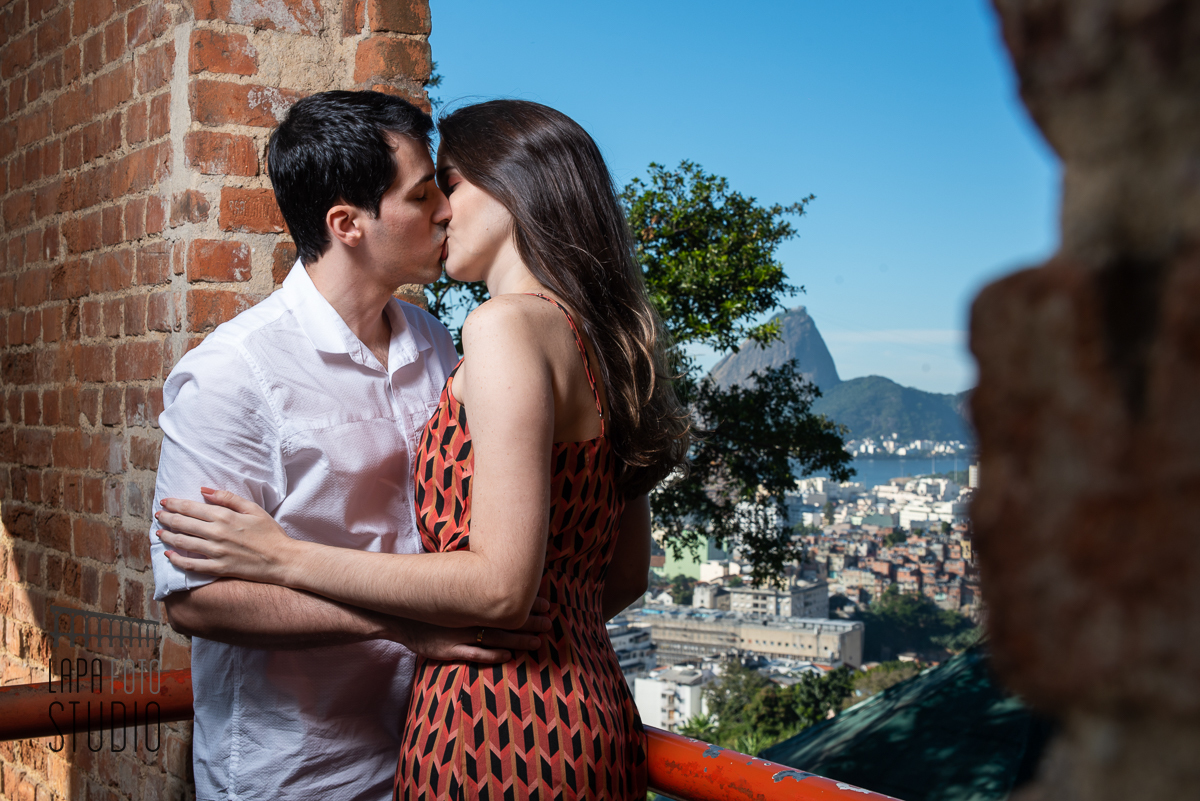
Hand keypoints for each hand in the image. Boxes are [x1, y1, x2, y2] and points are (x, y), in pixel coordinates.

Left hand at [156, 488, 292, 583]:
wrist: (282, 559)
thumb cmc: (270, 533)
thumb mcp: (253, 509)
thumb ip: (228, 498)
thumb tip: (205, 490)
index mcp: (224, 517)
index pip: (191, 508)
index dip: (175, 504)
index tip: (165, 502)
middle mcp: (216, 533)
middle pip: (183, 524)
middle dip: (167, 518)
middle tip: (158, 516)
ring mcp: (215, 552)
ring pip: (183, 543)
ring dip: (168, 536)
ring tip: (159, 533)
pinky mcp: (217, 568)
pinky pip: (191, 565)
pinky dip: (177, 560)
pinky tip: (169, 555)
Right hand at [392, 598, 552, 663]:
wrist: (396, 614)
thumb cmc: (426, 599)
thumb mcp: (449, 584)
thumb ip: (470, 582)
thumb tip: (493, 570)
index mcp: (471, 600)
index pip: (506, 600)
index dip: (526, 603)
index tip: (545, 602)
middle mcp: (468, 616)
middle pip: (505, 620)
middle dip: (529, 621)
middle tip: (549, 621)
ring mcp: (458, 634)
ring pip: (495, 638)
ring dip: (518, 640)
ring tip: (538, 642)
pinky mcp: (448, 650)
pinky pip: (474, 654)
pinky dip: (492, 655)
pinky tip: (508, 655)